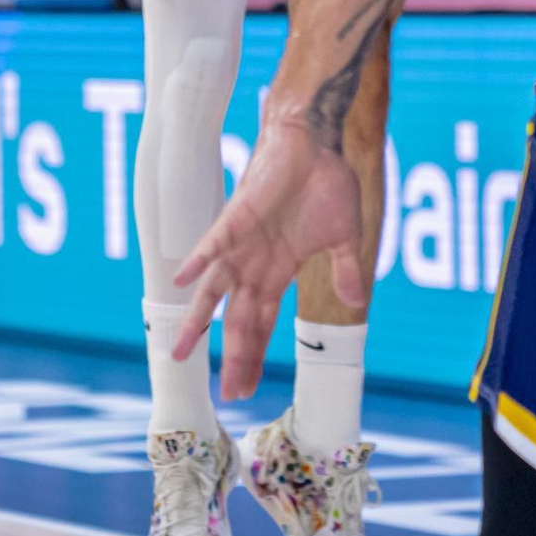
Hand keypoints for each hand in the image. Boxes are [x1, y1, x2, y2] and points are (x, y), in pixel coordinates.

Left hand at [172, 111, 365, 399]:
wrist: (315, 142)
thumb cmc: (327, 184)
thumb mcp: (343, 238)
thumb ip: (344, 269)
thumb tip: (356, 301)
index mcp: (277, 272)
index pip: (260, 325)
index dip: (252, 357)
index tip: (244, 389)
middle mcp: (254, 264)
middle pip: (238, 320)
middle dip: (233, 357)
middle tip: (228, 393)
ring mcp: (242, 243)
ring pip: (213, 291)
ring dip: (197, 321)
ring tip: (179, 351)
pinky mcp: (237, 217)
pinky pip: (212, 243)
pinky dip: (198, 261)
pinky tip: (182, 282)